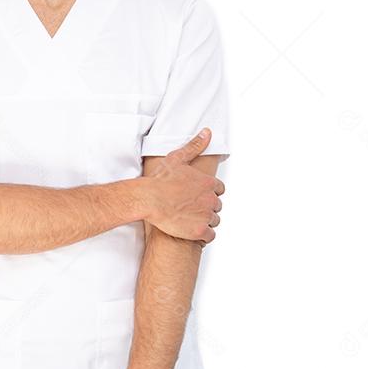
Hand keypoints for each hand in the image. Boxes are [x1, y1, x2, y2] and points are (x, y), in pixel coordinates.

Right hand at [142, 128, 224, 244]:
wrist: (148, 200)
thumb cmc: (159, 181)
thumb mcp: (177, 158)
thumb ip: (195, 146)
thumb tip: (207, 133)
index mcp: (208, 183)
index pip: (218, 190)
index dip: (208, 192)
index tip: (197, 195)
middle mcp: (211, 199)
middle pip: (216, 206)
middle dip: (206, 207)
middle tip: (190, 208)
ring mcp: (206, 216)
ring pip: (214, 221)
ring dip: (204, 220)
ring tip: (188, 219)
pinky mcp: (200, 231)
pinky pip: (209, 235)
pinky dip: (202, 234)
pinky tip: (190, 229)